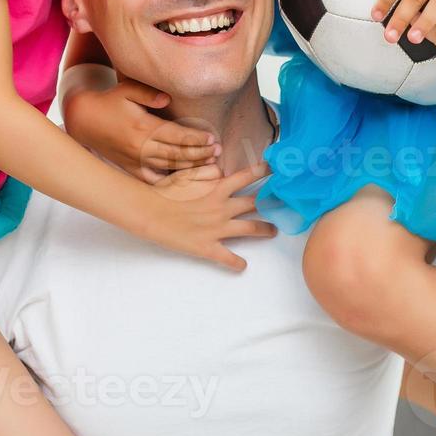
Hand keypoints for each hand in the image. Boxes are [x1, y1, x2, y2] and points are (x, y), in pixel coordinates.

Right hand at [64, 79, 218, 182]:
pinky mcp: (132, 169)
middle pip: (177, 154)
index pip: (176, 135)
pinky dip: (170, 182)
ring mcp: (136, 161)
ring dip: (190, 168)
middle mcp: (141, 147)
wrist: (85, 120)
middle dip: (200, 154)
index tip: (212, 139)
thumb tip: (167, 98)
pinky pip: (154, 179)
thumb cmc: (109, 102)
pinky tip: (186, 183)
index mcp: (143, 127)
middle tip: (218, 152)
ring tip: (209, 166)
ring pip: (169, 168)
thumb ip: (149, 93)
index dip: (196, 138)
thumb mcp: (127, 90)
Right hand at [142, 160, 277, 270]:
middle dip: (271, 202)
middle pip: (255, 204)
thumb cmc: (164, 192)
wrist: (151, 213)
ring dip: (265, 229)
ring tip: (274, 231)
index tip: (276, 169)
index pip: (246, 177)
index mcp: (218, 189)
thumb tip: (220, 171)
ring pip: (250, 228)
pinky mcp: (208, 247)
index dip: (263, 172)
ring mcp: (218, 229)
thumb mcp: (186, 175)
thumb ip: (206, 172)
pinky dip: (237, 263)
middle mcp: (223, 208)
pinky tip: (243, 266)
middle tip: (284, 202)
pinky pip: (228, 258)